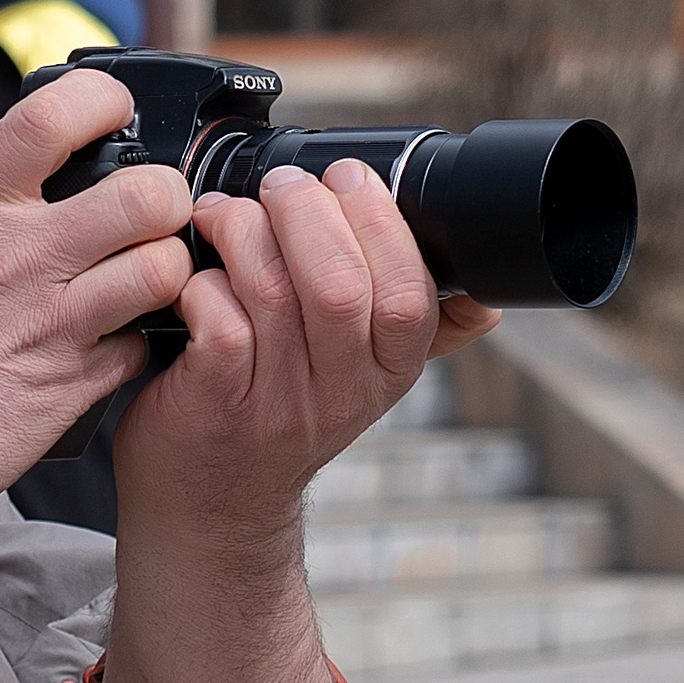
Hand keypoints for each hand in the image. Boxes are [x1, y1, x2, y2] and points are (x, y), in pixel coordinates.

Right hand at [0, 69, 195, 561]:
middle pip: (149, 193)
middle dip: (164, 194)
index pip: (55, 115)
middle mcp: (21, 258)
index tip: (107, 115)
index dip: (101, 101)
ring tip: (139, 277)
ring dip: (164, 269)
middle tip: (146, 212)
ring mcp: (55, 325)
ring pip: (166, 270)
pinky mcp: (73, 388)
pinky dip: (135, 343)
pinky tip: (105, 346)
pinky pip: (141, 348)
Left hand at [112, 157, 498, 550]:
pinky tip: (195, 273)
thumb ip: (414, 335)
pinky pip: (220, 319)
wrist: (212, 506)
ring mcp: (276, 404)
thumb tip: (488, 299)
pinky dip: (203, 280)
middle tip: (279, 186)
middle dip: (307, 212)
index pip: (410, 295)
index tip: (348, 176)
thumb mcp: (359, 383)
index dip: (380, 222)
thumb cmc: (279, 420)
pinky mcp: (215, 403)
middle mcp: (339, 394)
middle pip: (340, 285)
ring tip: (224, 213)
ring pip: (273, 291)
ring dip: (245, 231)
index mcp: (386, 373)